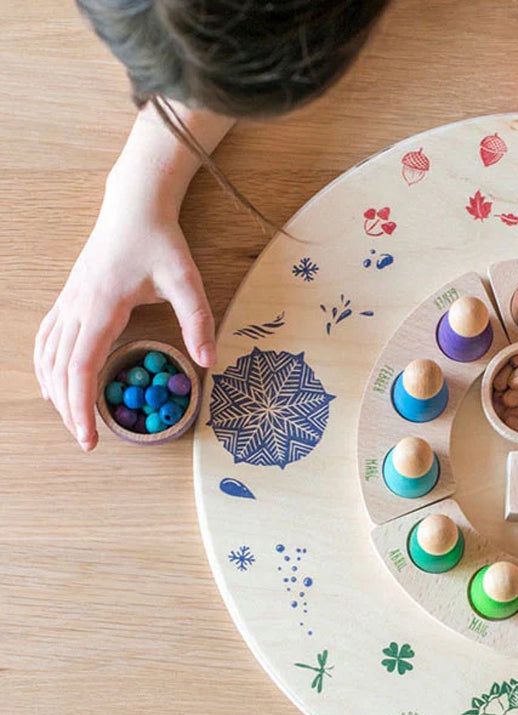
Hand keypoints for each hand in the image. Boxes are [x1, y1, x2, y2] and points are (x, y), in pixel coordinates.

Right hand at [34, 177, 215, 450]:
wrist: (133, 205)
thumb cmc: (160, 242)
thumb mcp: (187, 280)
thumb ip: (198, 321)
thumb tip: (208, 362)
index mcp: (101, 307)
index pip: (81, 368)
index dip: (81, 406)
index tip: (90, 437)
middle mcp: (76, 306)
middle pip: (60, 369)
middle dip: (70, 409)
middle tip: (87, 441)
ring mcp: (68, 301)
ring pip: (47, 354)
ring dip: (55, 390)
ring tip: (71, 420)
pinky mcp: (70, 297)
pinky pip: (48, 337)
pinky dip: (45, 366)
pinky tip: (52, 383)